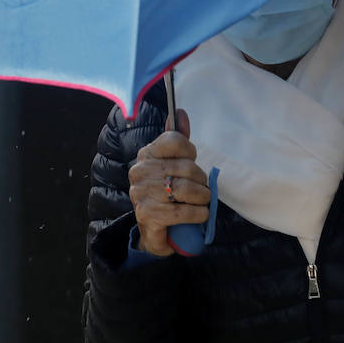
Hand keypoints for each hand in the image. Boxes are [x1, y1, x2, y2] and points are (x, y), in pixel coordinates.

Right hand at [128, 108, 210, 256]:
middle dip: (201, 181)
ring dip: (202, 199)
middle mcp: (140, 171)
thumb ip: (178, 139)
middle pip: (188, 167)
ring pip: (187, 190)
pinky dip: (198, 214)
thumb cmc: (166, 193)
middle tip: (200, 190)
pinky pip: (183, 211)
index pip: (176, 140)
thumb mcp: (172, 164)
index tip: (190, 163)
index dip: (191, 153)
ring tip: (201, 203)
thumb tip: (180, 112)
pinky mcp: (148, 214)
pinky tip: (198, 215)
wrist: (153, 230)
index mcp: (147, 154)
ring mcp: (142, 193)